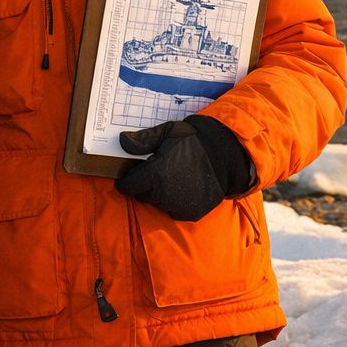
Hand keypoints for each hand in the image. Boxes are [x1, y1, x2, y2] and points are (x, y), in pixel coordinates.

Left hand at [115, 117, 253, 221]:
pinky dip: (176, 202)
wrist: (224, 155)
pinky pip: (174, 210)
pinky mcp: (191, 213)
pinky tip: (185, 187)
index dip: (129, 179)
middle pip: (142, 195)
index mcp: (155, 175)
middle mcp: (165, 194)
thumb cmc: (193, 141)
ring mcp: (179, 206)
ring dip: (160, 194)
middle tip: (158, 172)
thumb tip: (122, 141)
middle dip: (145, 185)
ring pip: (158, 203)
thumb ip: (142, 140)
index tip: (135, 173)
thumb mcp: (167, 133)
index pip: (128, 186)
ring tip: (174, 178)